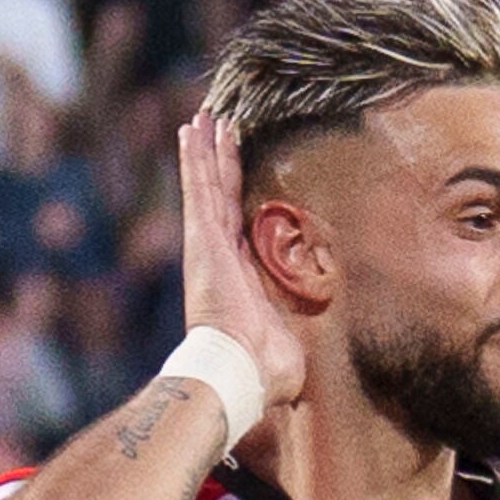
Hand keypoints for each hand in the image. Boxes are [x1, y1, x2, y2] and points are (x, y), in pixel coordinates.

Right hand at [176, 109, 306, 413]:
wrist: (240, 373)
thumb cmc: (264, 374)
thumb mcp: (289, 352)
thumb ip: (294, 350)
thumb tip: (307, 381)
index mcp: (237, 278)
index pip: (234, 227)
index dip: (232, 198)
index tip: (230, 174)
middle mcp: (218, 258)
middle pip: (218, 199)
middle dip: (216, 164)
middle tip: (214, 130)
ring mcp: (209, 247)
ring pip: (207, 187)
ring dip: (204, 152)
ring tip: (202, 118)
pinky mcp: (205, 240)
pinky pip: (199, 190)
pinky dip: (194, 159)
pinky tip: (192, 130)